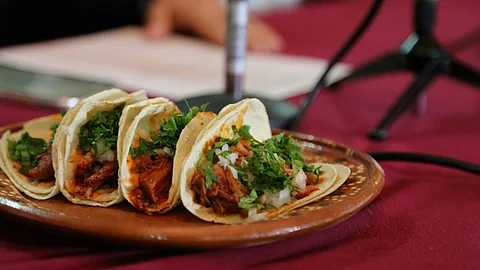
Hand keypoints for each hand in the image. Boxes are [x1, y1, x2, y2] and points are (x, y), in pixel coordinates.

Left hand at [143, 0, 284, 51]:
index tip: (243, 47)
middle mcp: (217, 13)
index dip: (232, 41)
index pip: (219, 29)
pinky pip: (249, 24)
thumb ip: (158, 20)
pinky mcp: (231, 15)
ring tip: (275, 48)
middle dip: (252, 39)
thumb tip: (152, 34)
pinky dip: (262, 32)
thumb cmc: (173, 3)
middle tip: (268, 52)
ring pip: (247, 25)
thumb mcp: (162, 8)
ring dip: (261, 36)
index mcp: (202, 13)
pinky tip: (274, 42)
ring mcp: (226, 14)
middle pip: (237, 29)